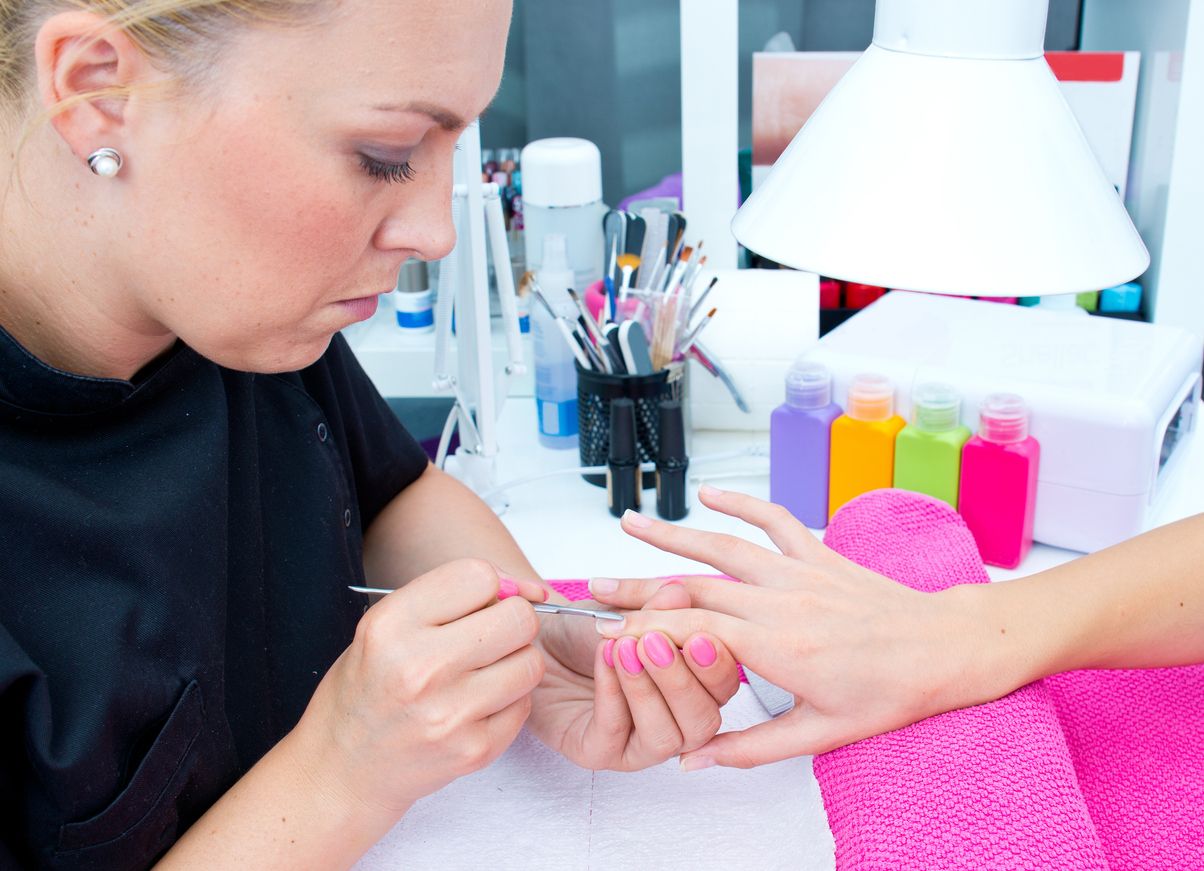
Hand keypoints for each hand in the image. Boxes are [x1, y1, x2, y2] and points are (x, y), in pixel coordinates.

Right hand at [286, 560, 546, 818]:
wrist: (341, 769)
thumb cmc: (367, 690)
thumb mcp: (385, 627)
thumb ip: (449, 598)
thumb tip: (527, 589)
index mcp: (391, 625)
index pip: (479, 576)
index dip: (490, 586)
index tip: (483, 602)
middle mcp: (421, 668)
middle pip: (518, 618)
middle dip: (512, 621)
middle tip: (492, 636)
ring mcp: (450, 713)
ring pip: (531, 662)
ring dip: (516, 662)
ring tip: (485, 671)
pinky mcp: (473, 750)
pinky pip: (525, 705)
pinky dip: (510, 701)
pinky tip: (478, 704)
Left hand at [527, 583, 741, 770]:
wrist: (538, 641)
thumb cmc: (590, 630)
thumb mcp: (627, 609)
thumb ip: (656, 607)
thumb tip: (679, 594)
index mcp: (695, 688)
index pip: (723, 687)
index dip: (717, 666)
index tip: (699, 637)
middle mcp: (675, 722)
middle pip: (703, 721)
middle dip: (681, 681)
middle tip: (657, 643)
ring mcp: (638, 745)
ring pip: (664, 737)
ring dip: (647, 690)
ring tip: (626, 648)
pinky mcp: (598, 754)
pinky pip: (614, 733)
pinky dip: (612, 694)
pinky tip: (604, 660)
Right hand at [589, 487, 998, 769]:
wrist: (947, 650)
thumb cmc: (891, 695)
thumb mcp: (820, 736)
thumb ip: (750, 748)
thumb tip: (693, 762)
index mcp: (778, 648)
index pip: (691, 633)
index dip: (642, 632)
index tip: (604, 635)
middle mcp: (782, 601)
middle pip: (694, 587)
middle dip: (638, 589)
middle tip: (595, 589)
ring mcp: (800, 572)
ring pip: (724, 547)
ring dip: (673, 535)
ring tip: (629, 524)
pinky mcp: (819, 555)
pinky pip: (775, 520)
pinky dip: (742, 504)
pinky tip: (710, 495)